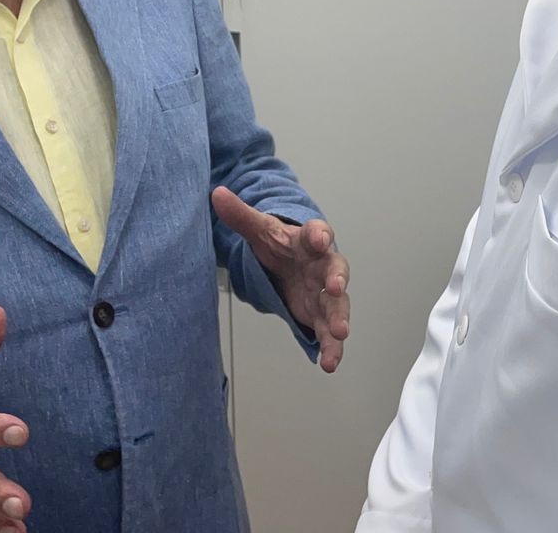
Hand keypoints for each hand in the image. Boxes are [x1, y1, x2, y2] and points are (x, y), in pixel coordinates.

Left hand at [211, 187, 351, 371]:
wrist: (291, 262)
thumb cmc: (281, 244)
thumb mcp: (260, 229)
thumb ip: (241, 215)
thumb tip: (217, 194)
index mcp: (309, 240)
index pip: (317, 232)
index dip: (319, 234)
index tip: (320, 237)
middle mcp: (323, 265)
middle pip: (335, 269)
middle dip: (337, 279)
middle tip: (336, 287)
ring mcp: (325, 292)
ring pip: (338, 304)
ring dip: (340, 318)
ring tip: (339, 334)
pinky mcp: (322, 315)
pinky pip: (329, 332)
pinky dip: (332, 347)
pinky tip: (329, 363)